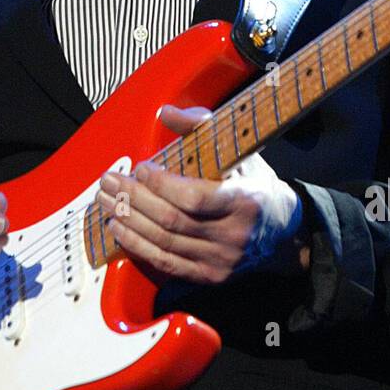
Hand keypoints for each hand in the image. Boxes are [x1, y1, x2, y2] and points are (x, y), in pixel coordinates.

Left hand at [96, 104, 307, 285]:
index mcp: (243, 202)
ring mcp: (219, 260)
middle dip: (132, 199)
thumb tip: (166, 112)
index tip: (141, 168)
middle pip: (171, 220)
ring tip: (106, 202)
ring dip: (128, 221)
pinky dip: (137, 246)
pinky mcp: (208, 276)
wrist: (284, 235)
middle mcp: (232, 235)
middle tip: (109, 181)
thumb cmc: (256, 188)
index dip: (161, 185)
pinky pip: (165, 263)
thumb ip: (203, 127)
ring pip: (163, 243)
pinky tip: (119, 229)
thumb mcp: (241, 152)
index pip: (194, 197)